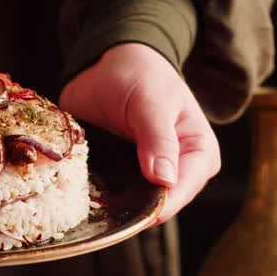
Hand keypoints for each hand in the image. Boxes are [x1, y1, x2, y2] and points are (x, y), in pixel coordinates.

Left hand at [59, 43, 219, 223]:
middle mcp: (175, 170)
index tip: (135, 212)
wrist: (108, 63)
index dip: (160, 205)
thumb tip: (165, 180)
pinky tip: (77, 192)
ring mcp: (144, 175)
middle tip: (102, 205)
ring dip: (109, 204)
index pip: (183, 191)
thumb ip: (159, 139)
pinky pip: (107, 195)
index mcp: (199, 154)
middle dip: (132, 208)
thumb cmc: (140, 75)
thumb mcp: (152, 102)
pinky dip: (93, 195)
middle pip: (156, 205)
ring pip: (130, 205)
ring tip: (86, 199)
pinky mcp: (117, 175)